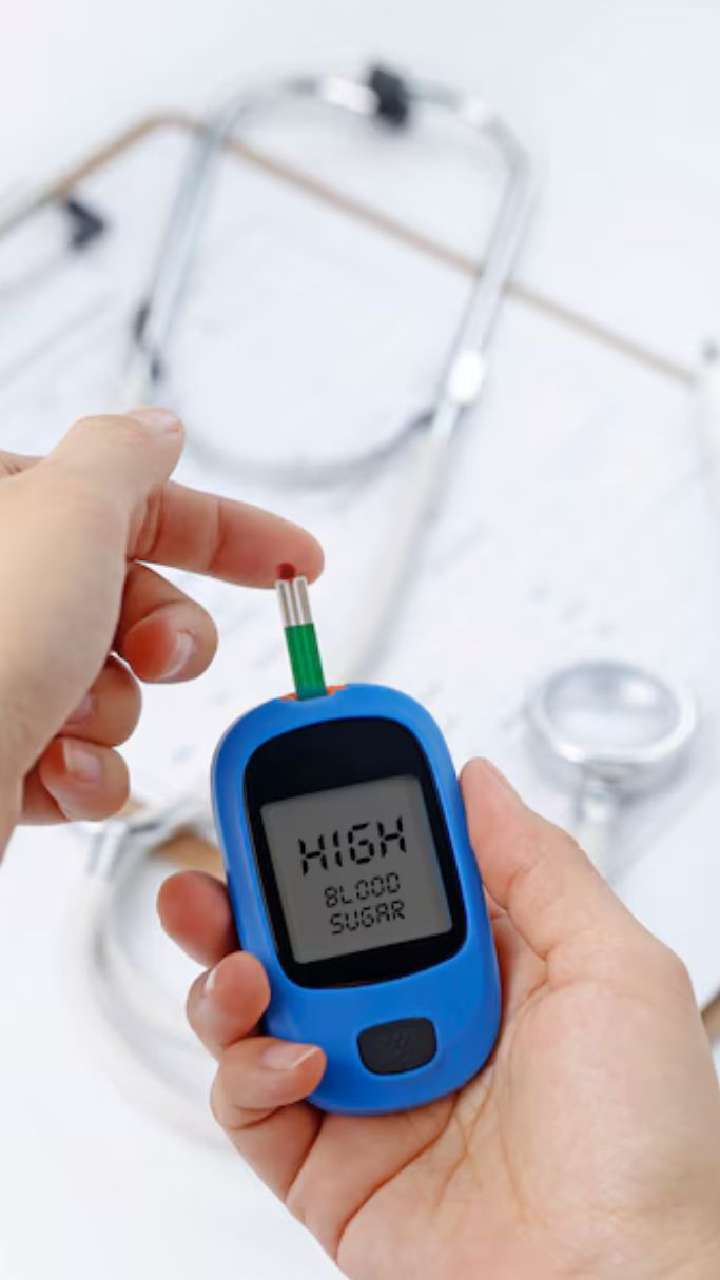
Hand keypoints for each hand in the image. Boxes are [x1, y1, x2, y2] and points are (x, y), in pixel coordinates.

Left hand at [0, 408, 321, 848]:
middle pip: (138, 600)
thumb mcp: (69, 511)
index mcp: (8, 512)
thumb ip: (126, 458)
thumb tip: (158, 429)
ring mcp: (0, 672)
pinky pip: (87, 756)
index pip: (139, 501)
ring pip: (119, 687)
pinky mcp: (0, 750)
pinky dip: (86, 772)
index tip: (297, 561)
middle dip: (167, 638)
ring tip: (70, 719)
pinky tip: (54, 768)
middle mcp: (5, 588)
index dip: (230, 531)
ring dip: (114, 711)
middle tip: (158, 654)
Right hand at [160, 762, 719, 1279]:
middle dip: (251, 889)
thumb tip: (478, 781)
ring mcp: (368, 1088)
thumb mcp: (617, 971)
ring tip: (241, 964)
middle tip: (221, 858)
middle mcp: (420, 1019)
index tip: (304, 774)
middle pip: (308, 933)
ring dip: (228, 970)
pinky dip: (250, 1066)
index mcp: (488, 965)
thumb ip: (539, 864)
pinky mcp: (325, 1164)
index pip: (397, 872)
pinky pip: (250, 1099)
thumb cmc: (644, 1150)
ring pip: (260, 1006)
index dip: (346, 821)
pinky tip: (298, 1056)